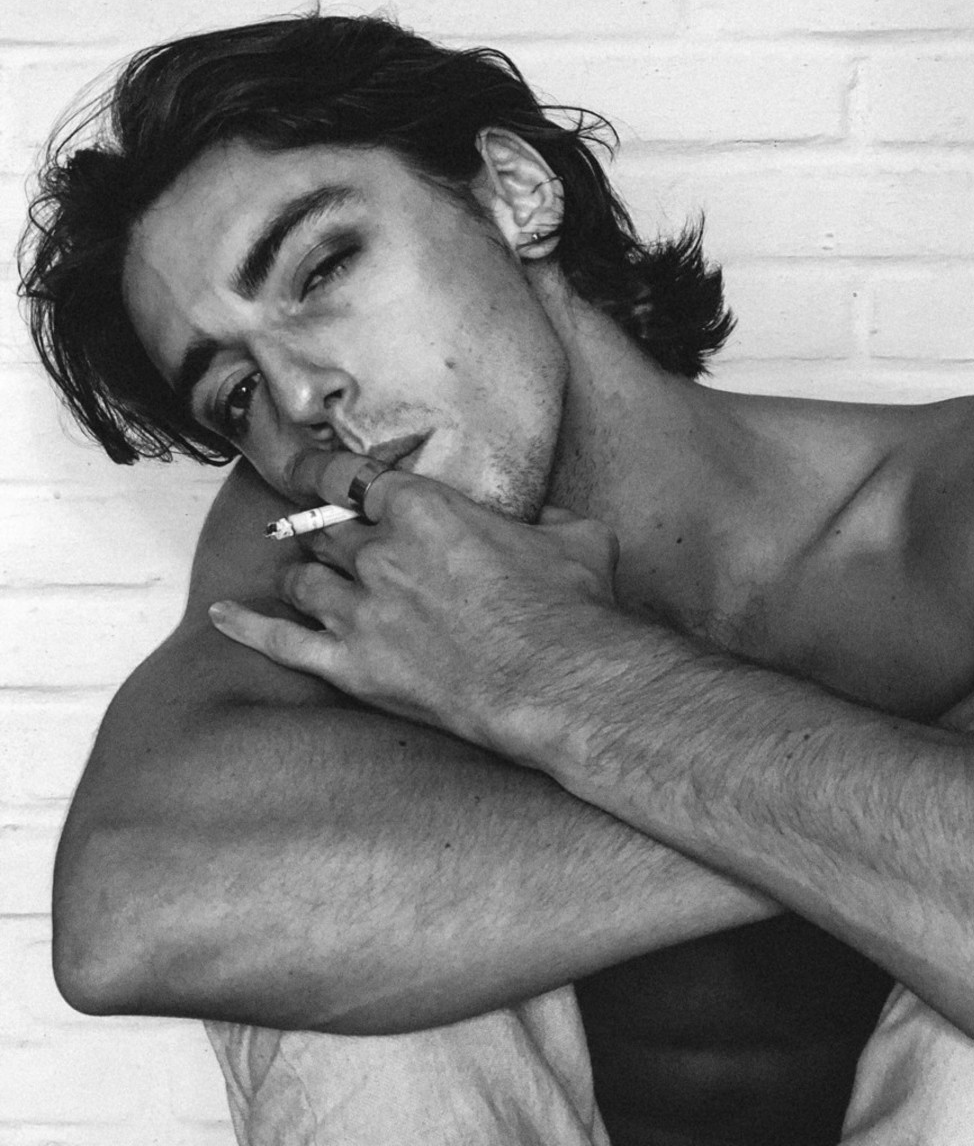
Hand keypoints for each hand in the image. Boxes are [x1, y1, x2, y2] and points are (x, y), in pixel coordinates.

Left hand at [209, 450, 621, 756]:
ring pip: (302, 582)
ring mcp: (360, 611)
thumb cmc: (569, 607)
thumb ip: (546, 516)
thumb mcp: (576, 536)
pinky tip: (222, 616)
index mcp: (424, 509)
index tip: (314, 466)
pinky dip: (247, 627)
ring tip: (312, 583)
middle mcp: (379, 553)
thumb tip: (544, 517)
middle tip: (333, 540)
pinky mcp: (353, 666)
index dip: (325, 468)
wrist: (558, 682)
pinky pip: (280, 643)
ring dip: (305, 578)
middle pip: (324, 531)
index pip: (350, 474)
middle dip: (327, 533)